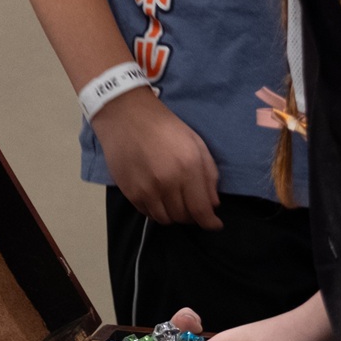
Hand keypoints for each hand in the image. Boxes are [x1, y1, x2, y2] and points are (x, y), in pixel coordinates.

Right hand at [94, 89, 222, 228]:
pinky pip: (148, 213)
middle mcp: (168, 182)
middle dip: (193, 216)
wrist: (126, 116)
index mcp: (188, 167)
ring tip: (176, 203)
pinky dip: (157, 211)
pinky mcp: (130, 192)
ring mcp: (146, 190)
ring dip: (175, 215)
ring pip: (166, 219)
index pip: (201, 209)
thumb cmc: (165, 126)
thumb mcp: (196, 142)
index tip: (214, 224)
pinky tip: (160, 199)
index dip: (210, 222)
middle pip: (184, 217)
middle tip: (194, 206)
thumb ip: (209, 174)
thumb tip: (213, 203)